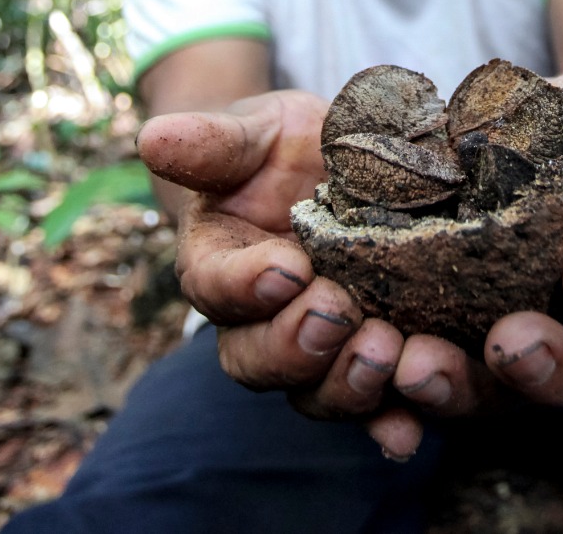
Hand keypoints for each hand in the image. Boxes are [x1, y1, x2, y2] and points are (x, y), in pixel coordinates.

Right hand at [138, 91, 403, 407]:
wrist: (342, 171)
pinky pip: (373, 409)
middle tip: (338, 313)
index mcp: (218, 264)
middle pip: (258, 359)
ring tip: (383, 353)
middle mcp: (258, 322)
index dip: (245, 285)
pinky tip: (409, 428)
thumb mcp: (256, 133)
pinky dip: (389, 422)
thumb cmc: (284, 149)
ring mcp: (313, 350)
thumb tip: (153, 135)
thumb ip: (213, 142)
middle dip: (296, 344)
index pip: (215, 287)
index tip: (286, 268)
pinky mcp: (366, 363)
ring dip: (345, 384)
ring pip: (312, 393)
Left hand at [364, 72, 562, 459]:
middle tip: (510, 345)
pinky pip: (418, 386)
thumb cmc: (548, 134)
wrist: (501, 162)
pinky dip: (393, 396)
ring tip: (416, 369)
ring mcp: (498, 349)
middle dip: (545, 364)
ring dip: (458, 387)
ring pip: (493, 391)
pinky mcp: (434, 351)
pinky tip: (366, 377)